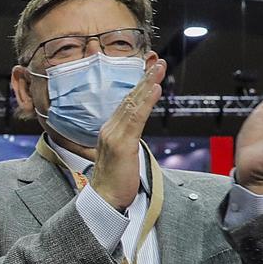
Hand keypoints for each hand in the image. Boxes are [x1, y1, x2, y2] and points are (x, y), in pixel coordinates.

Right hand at [90, 60, 166, 210]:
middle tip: (157, 62)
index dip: (139, 87)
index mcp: (110, 131)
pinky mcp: (122, 144)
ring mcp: (114, 135)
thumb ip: (128, 142)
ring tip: (158, 68)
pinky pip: (136, 119)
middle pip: (129, 99)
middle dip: (145, 78)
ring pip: (133, 104)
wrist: (104, 201)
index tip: (150, 72)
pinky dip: (146, 101)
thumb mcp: (123, 157)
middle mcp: (109, 129)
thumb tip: (136, 133)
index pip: (126, 104)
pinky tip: (154, 89)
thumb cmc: (115, 182)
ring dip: (147, 84)